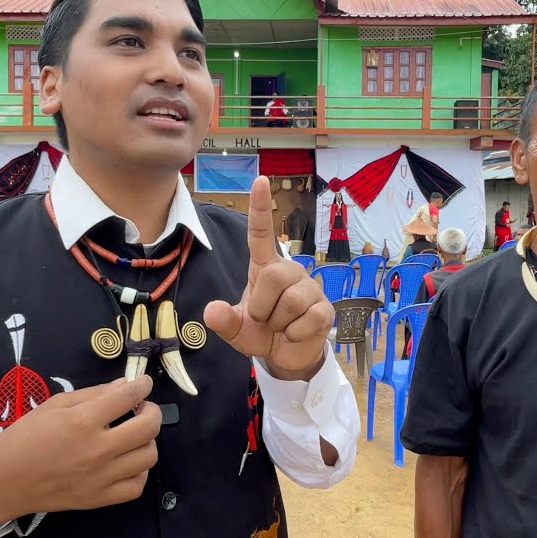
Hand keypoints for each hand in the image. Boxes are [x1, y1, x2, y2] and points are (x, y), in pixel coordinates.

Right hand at [0, 377, 160, 534]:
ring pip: (148, 457)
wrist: (2, 481)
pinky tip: (128, 462)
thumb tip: (123, 385)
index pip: (128, 397)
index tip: (143, 384)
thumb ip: (92, 394)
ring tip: (134, 436)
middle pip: (148, 427)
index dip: (141, 386)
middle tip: (142, 408)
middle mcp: (97, 449)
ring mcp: (101, 477)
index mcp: (83, 421)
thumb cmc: (24, 437)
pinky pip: (137, 487)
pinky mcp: (99, 499)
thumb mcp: (54, 405)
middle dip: (152, 411)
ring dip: (147, 441)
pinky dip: (139, 472)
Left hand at [205, 176, 333, 379]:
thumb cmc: (261, 332)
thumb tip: (211, 311)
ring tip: (281, 326)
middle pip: (272, 276)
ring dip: (278, 322)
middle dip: (261, 306)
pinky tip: (296, 334)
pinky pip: (306, 320)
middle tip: (265, 318)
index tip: (261, 180)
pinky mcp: (325, 309)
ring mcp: (310, 289)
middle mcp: (290, 271)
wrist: (287, 356)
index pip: (260, 234)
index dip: (260, 208)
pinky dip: (294, 334)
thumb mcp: (235, 329)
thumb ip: (222, 321)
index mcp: (265, 268)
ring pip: (290, 301)